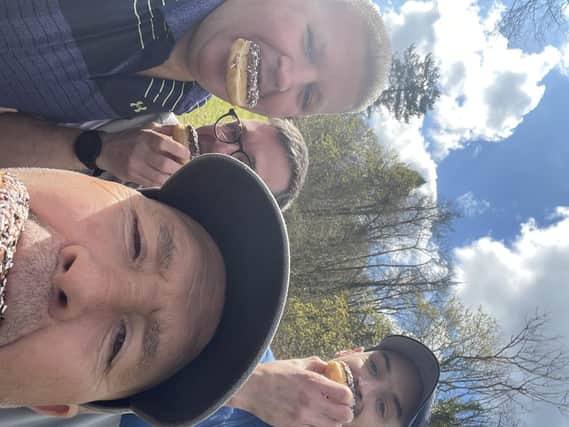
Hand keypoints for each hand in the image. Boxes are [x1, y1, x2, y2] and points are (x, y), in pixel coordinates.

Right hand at [97, 124, 189, 186]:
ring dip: (171, 177)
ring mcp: (136, 166)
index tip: (186, 154)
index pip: (170, 145)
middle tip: (182, 167)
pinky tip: (164, 179)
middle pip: (167, 165)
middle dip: (178, 168)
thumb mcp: (146, 129)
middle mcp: (142, 151)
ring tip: (174, 174)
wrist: (104, 149)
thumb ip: (165, 130)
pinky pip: (151, 183)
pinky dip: (161, 183)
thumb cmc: (129, 139)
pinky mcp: (131, 176)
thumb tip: (182, 131)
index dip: (182, 152)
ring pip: (160, 177)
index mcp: (148, 137)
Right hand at [229, 357, 354, 426]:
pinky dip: (319, 426)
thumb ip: (317, 364)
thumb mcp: (297, 363)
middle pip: (345, 415)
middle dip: (346, 410)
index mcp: (313, 382)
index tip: (343, 394)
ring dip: (334, 421)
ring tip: (328, 414)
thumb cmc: (274, 373)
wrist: (251, 387)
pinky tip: (315, 419)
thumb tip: (330, 367)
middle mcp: (311, 401)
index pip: (346, 395)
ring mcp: (302, 416)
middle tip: (340, 406)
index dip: (348, 395)